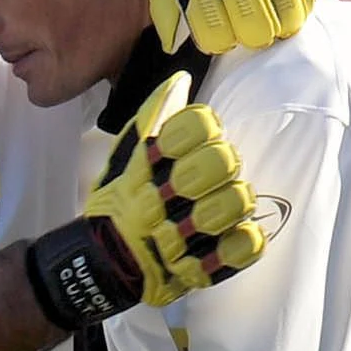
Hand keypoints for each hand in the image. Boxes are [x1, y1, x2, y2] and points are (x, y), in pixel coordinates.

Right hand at [26, 71, 264, 328]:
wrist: (103, 262)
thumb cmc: (123, 200)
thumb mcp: (127, 156)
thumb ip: (154, 118)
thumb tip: (180, 80)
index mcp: (146, 164)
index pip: (196, 125)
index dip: (205, 128)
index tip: (204, 137)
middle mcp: (159, 198)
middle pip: (219, 161)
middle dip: (224, 162)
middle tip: (221, 171)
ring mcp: (177, 236)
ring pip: (233, 202)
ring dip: (237, 198)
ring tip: (230, 201)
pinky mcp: (195, 270)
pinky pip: (240, 250)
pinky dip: (246, 240)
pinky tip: (241, 232)